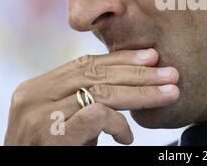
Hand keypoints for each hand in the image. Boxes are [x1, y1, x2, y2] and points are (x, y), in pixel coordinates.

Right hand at [4, 49, 179, 145]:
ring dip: (142, 93)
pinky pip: (97, 115)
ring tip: (169, 93)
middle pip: (97, 75)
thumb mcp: (65, 119)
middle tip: (170, 73)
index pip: (86, 64)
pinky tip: (128, 136)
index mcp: (39, 87)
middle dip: (138, 73)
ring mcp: (40, 115)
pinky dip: (119, 123)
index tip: (151, 56)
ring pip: (103, 92)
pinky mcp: (52, 134)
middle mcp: (35, 96)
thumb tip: (131, 80)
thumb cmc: (51, 150)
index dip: (121, 59)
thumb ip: (85, 99)